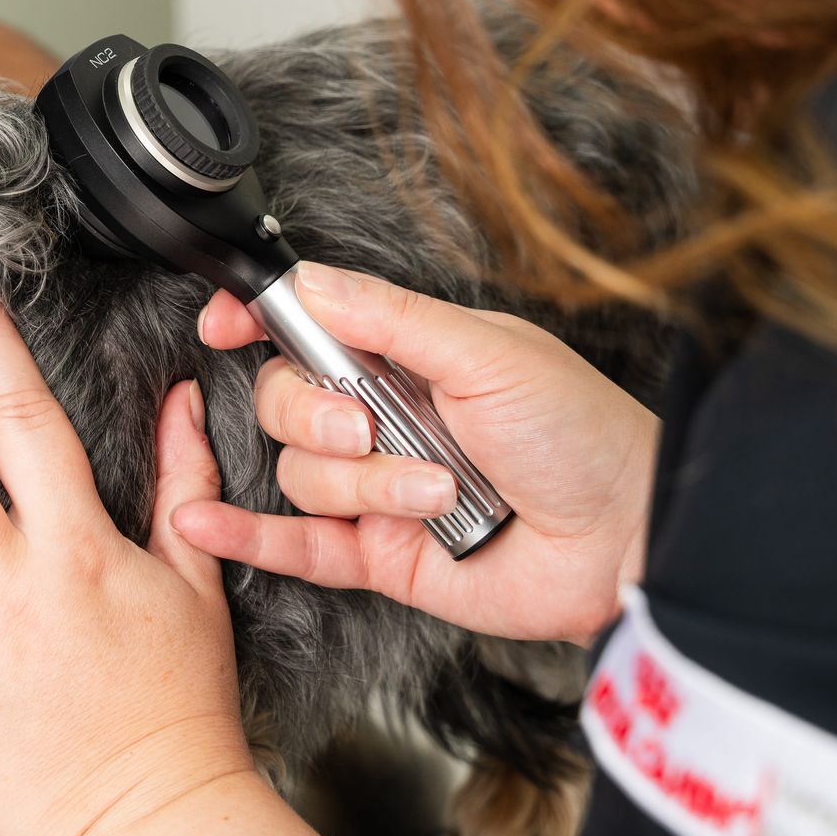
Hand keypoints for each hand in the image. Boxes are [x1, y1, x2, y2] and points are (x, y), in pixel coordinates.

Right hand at [187, 262, 658, 643]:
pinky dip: (247, 535)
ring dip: (365, 486)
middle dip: (315, 415)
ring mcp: (376, 489)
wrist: (630, 539)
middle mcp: (380, 419)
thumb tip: (309, 279)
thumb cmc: (583, 435)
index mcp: (404, 357)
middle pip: (283, 402)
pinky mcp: (380, 556)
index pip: (304, 328)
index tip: (226, 323)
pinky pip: (297, 547)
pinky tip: (206, 522)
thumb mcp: (488, 354)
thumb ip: (390, 318)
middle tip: (370, 427)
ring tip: (437, 491)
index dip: (255, 321)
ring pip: (301, 477)